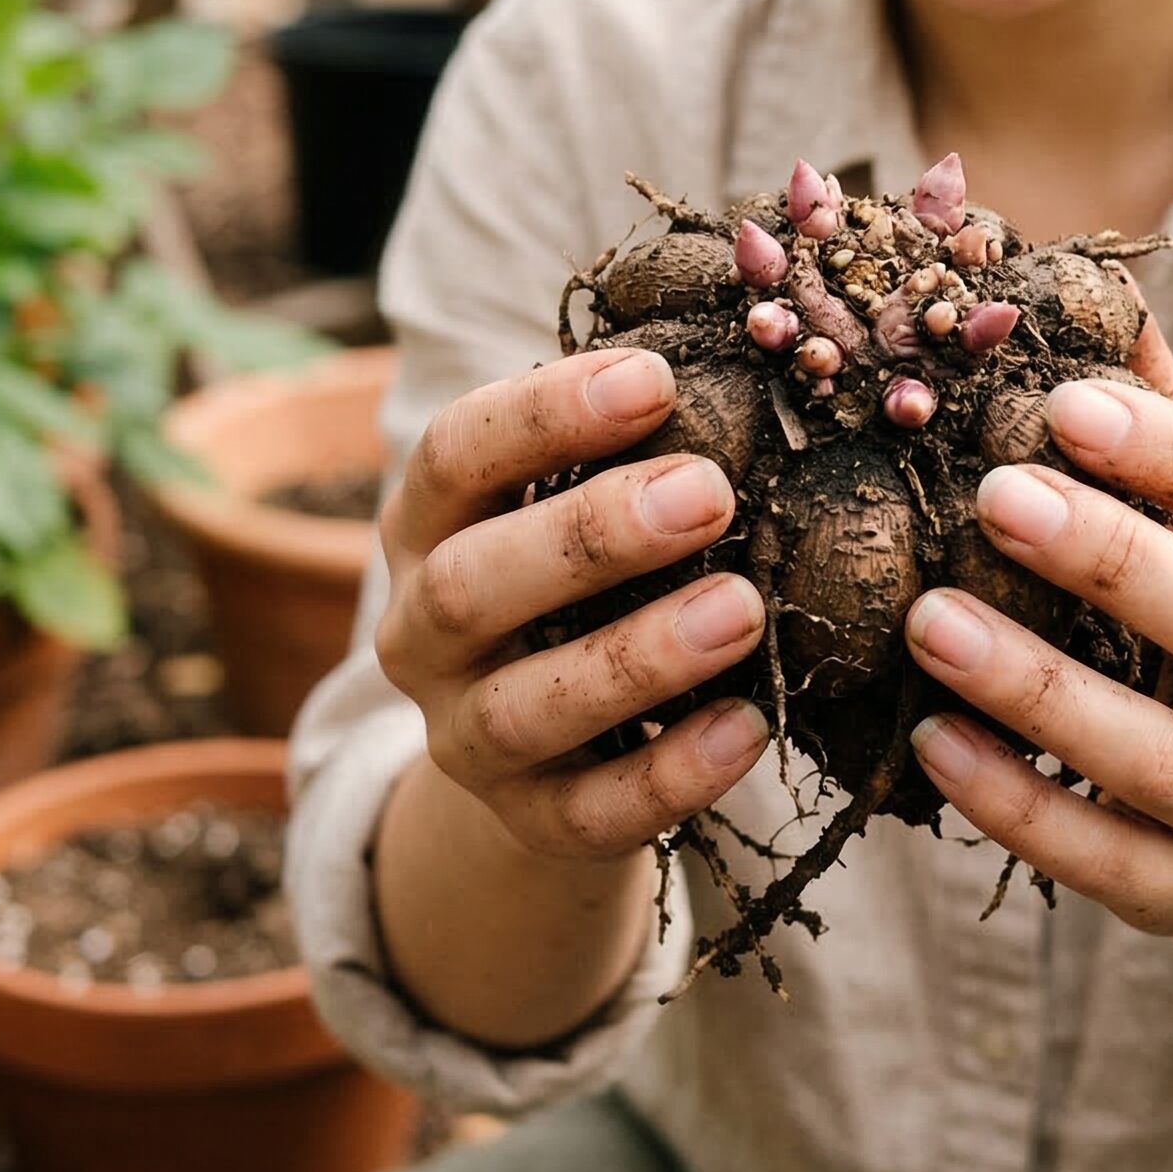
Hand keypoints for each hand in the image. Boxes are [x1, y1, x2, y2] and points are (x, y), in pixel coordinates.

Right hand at [374, 348, 770, 863]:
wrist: (542, 752)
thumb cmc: (578, 578)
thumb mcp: (571, 500)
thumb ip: (627, 443)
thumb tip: (745, 349)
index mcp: (428, 526)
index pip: (453, 456)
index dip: (544, 414)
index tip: (655, 379)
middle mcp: (422, 632)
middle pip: (470, 584)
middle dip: (591, 536)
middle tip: (710, 491)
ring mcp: (464, 736)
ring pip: (526, 707)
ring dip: (636, 656)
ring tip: (743, 608)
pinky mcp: (526, 822)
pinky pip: (589, 813)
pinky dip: (670, 775)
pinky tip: (750, 727)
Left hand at [902, 358, 1172, 940]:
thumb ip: (1168, 435)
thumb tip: (1089, 282)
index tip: (1066, 402)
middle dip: (1118, 562)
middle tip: (994, 496)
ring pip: (1159, 760)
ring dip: (1039, 689)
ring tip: (929, 621)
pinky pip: (1101, 859)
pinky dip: (1012, 802)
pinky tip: (930, 740)